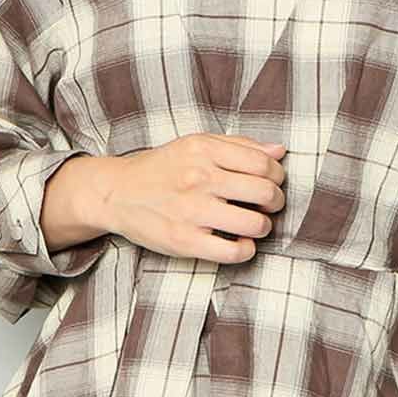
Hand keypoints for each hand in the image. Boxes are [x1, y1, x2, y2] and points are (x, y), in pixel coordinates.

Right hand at [73, 132, 286, 262]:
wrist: (117, 193)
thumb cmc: (163, 168)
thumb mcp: (196, 144)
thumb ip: (239, 145)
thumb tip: (280, 151)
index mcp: (204, 150)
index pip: (264, 163)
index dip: (278, 176)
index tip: (273, 182)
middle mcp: (199, 178)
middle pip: (265, 192)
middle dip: (276, 202)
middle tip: (268, 205)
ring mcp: (191, 211)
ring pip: (254, 224)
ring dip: (263, 227)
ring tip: (255, 225)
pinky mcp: (184, 240)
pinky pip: (232, 252)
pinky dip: (246, 250)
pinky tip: (240, 243)